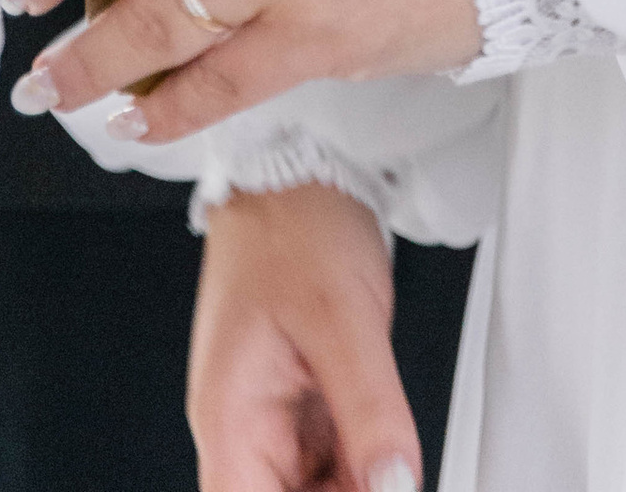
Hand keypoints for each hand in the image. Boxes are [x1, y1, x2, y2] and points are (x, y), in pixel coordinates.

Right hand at [190, 188, 421, 491]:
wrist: (295, 167)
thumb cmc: (294, 224)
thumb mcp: (344, 320)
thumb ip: (371, 414)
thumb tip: (396, 489)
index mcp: (229, 417)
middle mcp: (240, 424)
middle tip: (388, 474)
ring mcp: (267, 412)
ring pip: (307, 486)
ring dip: (353, 483)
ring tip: (388, 457)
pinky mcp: (295, 397)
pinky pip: (325, 458)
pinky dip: (358, 461)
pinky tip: (384, 448)